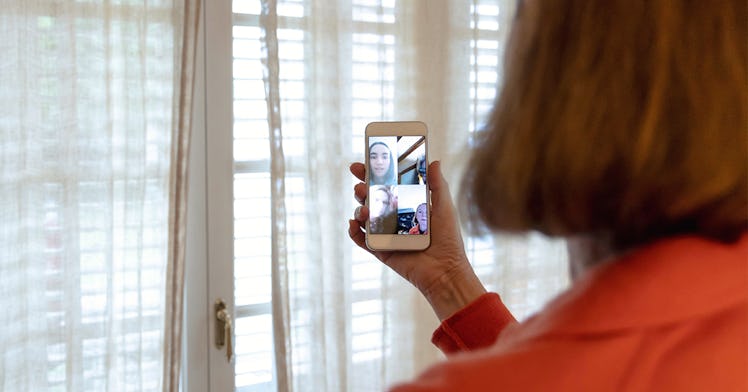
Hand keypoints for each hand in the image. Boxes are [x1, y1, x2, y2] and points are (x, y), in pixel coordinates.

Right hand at [348, 161, 485, 320]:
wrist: (445, 272)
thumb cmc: (449, 240)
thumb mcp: (444, 208)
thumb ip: (438, 185)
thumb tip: (434, 161)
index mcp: (408, 204)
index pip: (388, 185)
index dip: (374, 174)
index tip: (363, 163)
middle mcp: (394, 218)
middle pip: (372, 198)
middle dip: (362, 189)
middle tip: (360, 186)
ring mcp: (386, 234)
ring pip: (365, 217)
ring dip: (359, 209)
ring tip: (364, 209)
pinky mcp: (380, 250)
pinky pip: (362, 240)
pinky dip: (354, 231)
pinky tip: (355, 224)